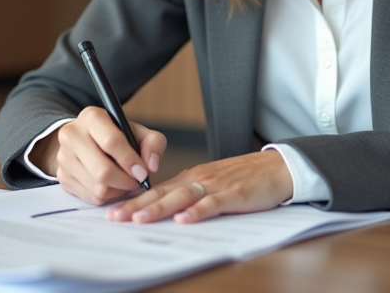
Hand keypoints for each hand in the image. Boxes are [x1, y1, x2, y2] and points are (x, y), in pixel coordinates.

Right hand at [32, 107, 166, 205]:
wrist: (85, 139)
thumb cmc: (115, 135)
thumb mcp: (137, 132)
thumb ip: (153, 143)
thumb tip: (151, 166)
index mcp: (91, 117)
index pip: (111, 141)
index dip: (130, 160)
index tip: (143, 172)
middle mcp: (72, 134)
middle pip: (102, 170)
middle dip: (126, 181)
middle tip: (137, 181)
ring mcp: (64, 157)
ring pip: (98, 188)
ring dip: (119, 190)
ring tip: (126, 182)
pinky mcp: (63, 177)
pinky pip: (91, 197)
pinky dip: (108, 197)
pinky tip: (113, 186)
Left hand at [106, 150, 292, 224]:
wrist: (276, 169)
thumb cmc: (243, 178)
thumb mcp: (211, 184)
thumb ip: (189, 195)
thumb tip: (164, 212)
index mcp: (190, 178)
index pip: (156, 190)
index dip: (133, 201)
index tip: (112, 212)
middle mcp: (198, 179)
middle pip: (162, 193)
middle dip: (136, 206)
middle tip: (114, 217)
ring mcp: (215, 186)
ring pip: (181, 196)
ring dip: (159, 207)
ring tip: (139, 218)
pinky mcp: (234, 194)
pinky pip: (213, 203)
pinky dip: (198, 211)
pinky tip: (184, 220)